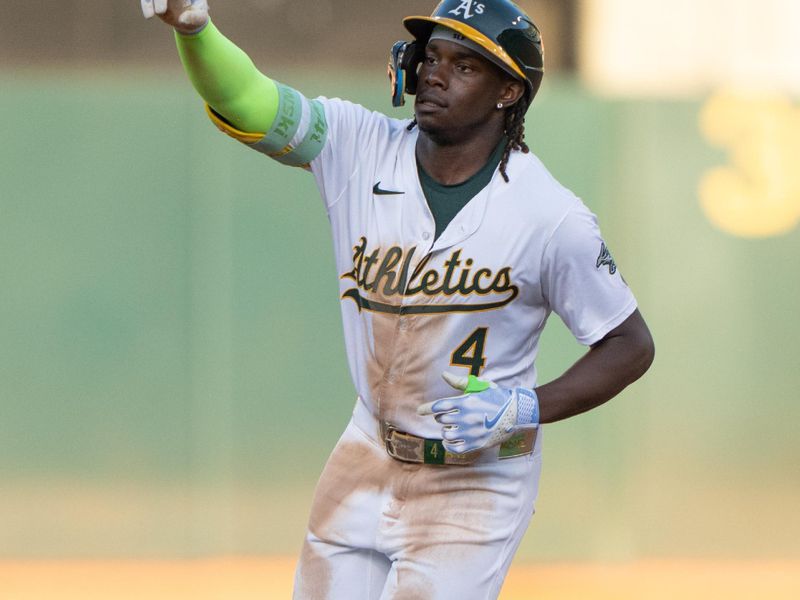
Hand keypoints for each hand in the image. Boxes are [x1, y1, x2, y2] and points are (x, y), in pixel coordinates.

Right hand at [141, 0, 208, 33]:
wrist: (189, 21)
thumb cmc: (198, 17)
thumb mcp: (200, 18)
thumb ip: (194, 17)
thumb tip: (182, 20)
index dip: (172, 0)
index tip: (166, 9)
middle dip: (160, 0)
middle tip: (161, 11)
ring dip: (149, 3)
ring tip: (151, 15)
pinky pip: (147, 0)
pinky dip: (146, 6)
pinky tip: (148, 15)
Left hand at [417, 372, 538, 453]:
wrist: (516, 412)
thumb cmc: (496, 397)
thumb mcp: (480, 386)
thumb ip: (460, 382)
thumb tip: (443, 375)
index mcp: (466, 402)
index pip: (439, 406)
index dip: (427, 409)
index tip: (420, 410)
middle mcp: (467, 418)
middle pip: (441, 419)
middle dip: (441, 417)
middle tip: (448, 415)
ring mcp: (471, 432)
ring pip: (446, 434)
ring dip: (446, 430)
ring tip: (452, 426)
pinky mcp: (476, 443)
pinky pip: (454, 448)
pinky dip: (449, 444)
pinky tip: (451, 439)